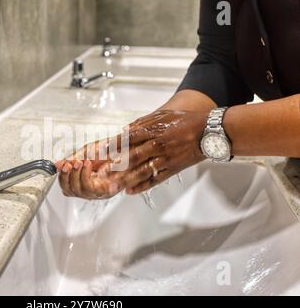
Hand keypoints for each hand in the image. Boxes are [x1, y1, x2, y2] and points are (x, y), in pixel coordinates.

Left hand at [56, 110, 208, 198]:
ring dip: (125, 180)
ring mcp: (165, 159)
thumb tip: (125, 130)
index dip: (111, 146)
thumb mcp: (163, 116)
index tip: (97, 152)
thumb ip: (143, 123)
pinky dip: (142, 186)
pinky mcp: (172, 170)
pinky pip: (155, 180)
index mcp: (154, 131)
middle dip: (114, 166)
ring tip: (111, 186)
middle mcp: (157, 145)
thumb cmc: (186, 122)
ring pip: (142, 171)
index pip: (127, 139)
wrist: (210, 132)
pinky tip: (130, 192)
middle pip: (132, 157)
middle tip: (99, 174)